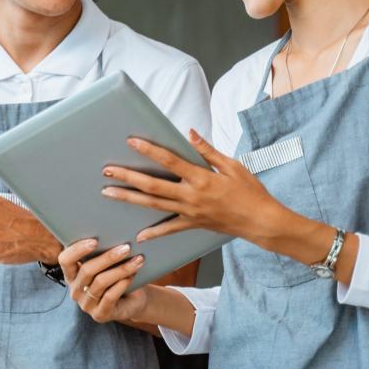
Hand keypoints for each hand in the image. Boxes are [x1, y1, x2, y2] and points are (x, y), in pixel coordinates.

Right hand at [58, 239, 147, 322]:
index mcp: (72, 273)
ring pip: (100, 282)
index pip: (65, 260)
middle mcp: (75, 289)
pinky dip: (122, 284)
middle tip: (126, 247)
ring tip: (137, 260)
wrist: (133, 300)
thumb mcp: (107, 263)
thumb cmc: (117, 276)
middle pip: (87, 270)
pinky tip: (132, 275)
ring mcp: (86, 304)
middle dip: (108, 257)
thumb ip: (101, 252)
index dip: (77, 250)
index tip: (95, 240)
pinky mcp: (99, 314)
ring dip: (121, 269)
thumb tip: (111, 232)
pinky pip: (109, 297)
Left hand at [101, 129, 285, 246]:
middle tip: (107, 170)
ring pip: (154, 205)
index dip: (149, 150)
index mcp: (201, 178)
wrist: (261, 222)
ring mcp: (190, 212)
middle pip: (153, 186)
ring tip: (109, 193)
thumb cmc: (250, 191)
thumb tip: (190, 133)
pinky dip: (154, 232)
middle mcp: (192, 196)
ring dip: (129, 199)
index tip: (131, 141)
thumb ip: (208, 151)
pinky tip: (138, 235)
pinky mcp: (193, 224)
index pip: (169, 161)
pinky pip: (169, 229)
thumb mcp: (233, 166)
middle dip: (128, 177)